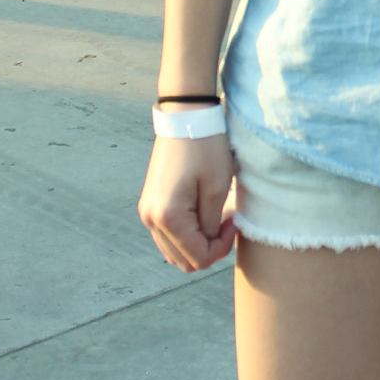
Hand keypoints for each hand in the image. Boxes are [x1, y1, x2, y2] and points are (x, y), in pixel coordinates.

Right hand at [138, 134, 235, 271]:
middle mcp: (151, 219)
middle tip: (225, 223)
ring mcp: (147, 212)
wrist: (185, 118)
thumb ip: (211, 227)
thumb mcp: (216, 190)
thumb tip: (208, 246)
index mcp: (168, 217)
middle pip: (184, 261)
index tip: (232, 222)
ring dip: (197, 244)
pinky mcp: (150, 204)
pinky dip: (186, 234)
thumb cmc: (205, 149)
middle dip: (209, 249)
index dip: (222, 248)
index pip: (198, 258)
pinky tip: (201, 214)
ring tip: (214, 218)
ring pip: (174, 252)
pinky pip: (168, 235)